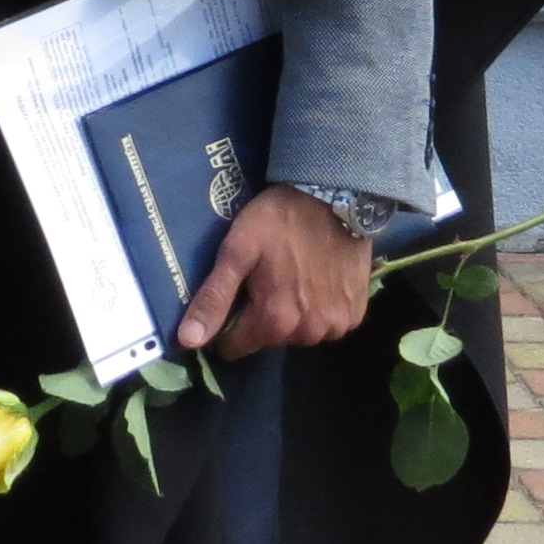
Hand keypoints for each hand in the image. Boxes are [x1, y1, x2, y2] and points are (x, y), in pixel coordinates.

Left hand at [175, 187, 370, 356]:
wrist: (336, 196)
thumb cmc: (280, 220)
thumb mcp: (237, 251)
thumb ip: (213, 299)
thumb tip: (188, 341)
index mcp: (274, 322)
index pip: (235, 346)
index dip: (226, 324)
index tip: (232, 296)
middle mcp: (307, 333)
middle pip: (268, 338)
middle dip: (261, 315)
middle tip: (264, 277)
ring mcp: (336, 326)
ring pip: (298, 333)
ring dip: (292, 314)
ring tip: (291, 278)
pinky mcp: (355, 315)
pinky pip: (327, 324)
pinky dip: (319, 309)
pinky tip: (317, 281)